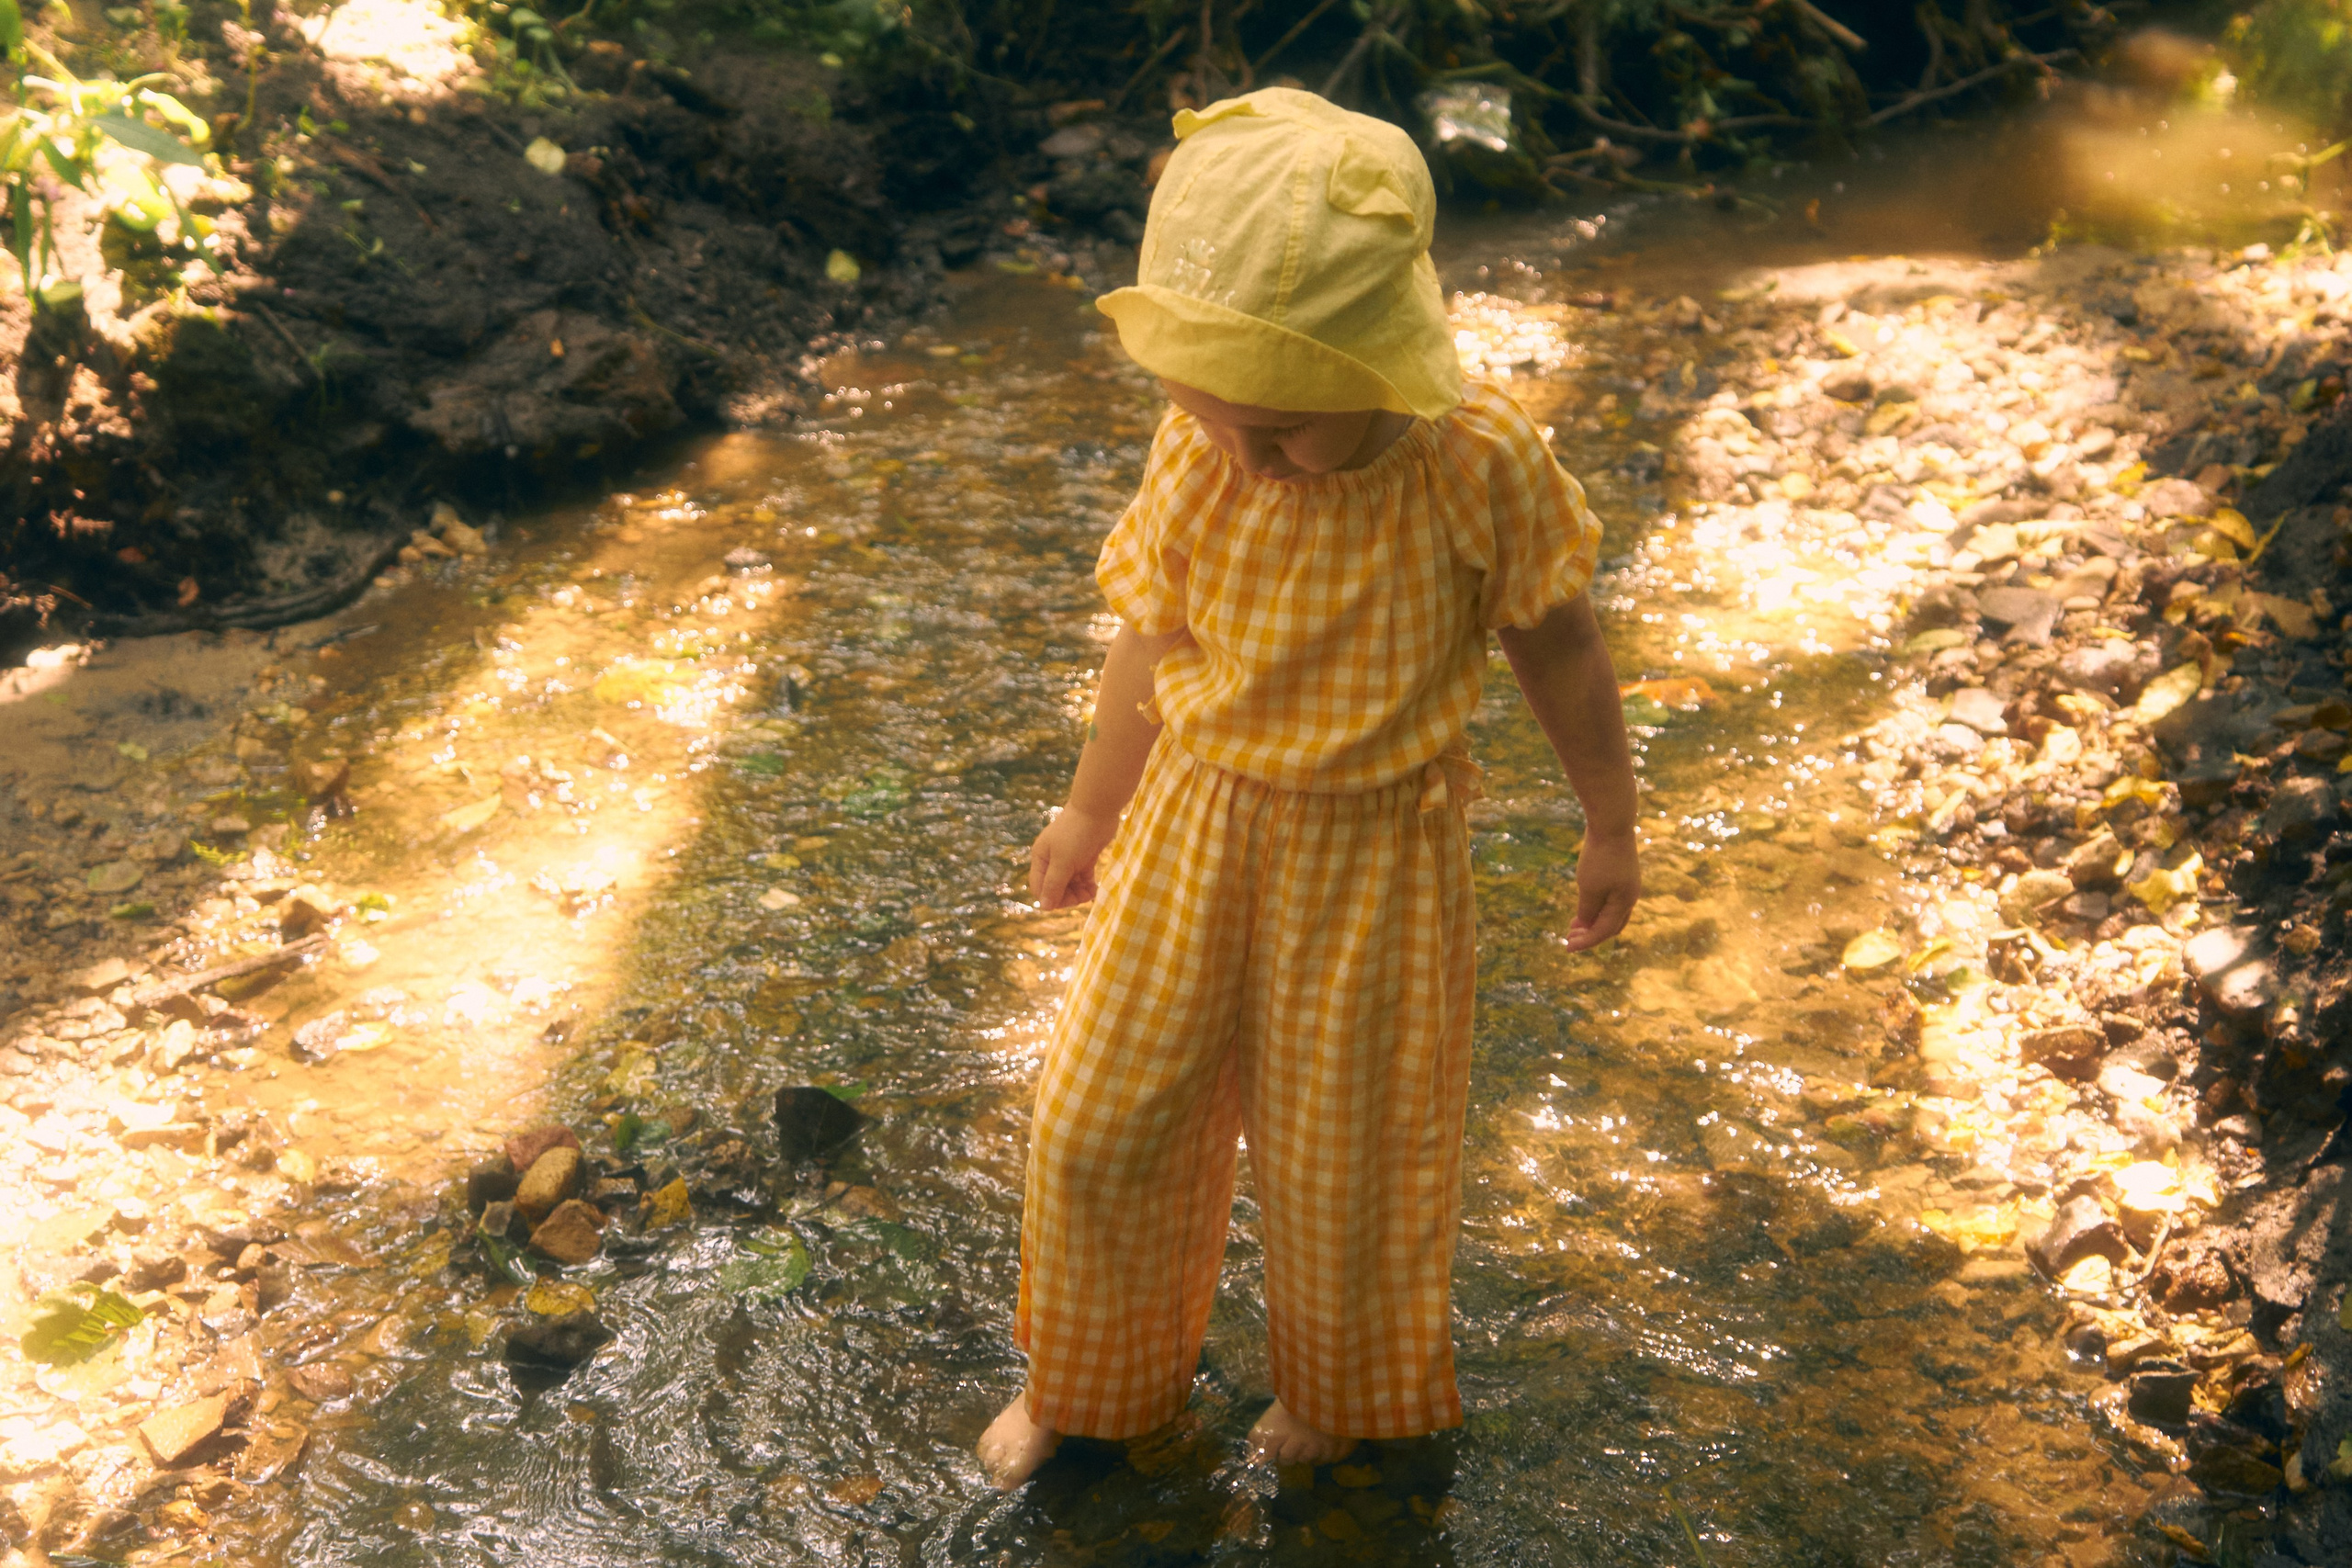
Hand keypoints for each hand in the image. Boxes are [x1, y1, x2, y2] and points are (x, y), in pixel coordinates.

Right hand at [1029, 806, 1119, 909]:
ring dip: (1079, 892)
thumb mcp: (1063, 862)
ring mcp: (1069, 858)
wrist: (1098, 809)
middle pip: (1055, 887)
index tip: (1068, 901)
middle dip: (1068, 896)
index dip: (1051, 899)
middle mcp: (1052, 860)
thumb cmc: (1076, 835)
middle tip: (1083, 897)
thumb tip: (1044, 907)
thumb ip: (1054, 885)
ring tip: (1090, 893)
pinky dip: (1087, 885)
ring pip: (1070, 884)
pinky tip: (1094, 890)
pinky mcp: (1084, 857)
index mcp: (1040, 858)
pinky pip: (1083, 877)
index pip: (1039, 887)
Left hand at [1563, 826, 1637, 952]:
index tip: (1567, 948)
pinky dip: (1598, 907)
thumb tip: (1586, 927)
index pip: (1604, 931)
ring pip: (1613, 912)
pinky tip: (1586, 903)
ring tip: (1575, 924)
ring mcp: (1628, 883)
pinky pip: (1612, 898)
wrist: (1612, 824)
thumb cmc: (1600, 858)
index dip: (1586, 942)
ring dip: (1594, 921)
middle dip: (1592, 934)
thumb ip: (1588, 911)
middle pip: (1612, 926)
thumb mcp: (1589, 888)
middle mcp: (1630, 896)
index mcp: (1624, 903)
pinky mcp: (1622, 872)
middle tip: (1570, 937)